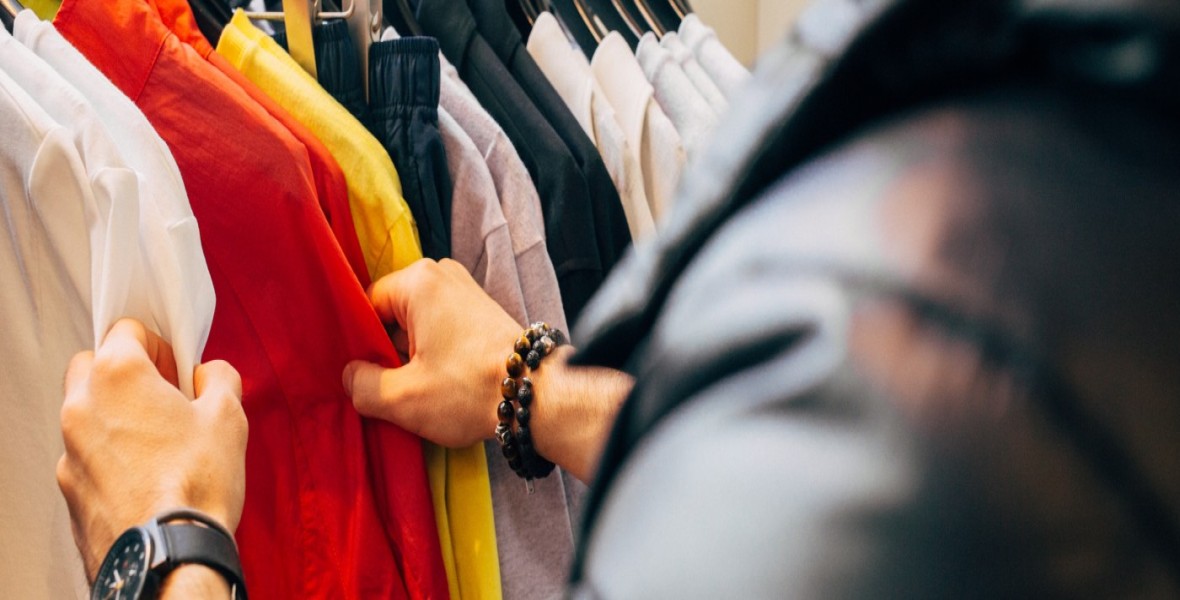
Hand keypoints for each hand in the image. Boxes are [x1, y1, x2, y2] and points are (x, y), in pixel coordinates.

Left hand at [57, 319, 247, 578]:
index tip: (178, 368)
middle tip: (164, 396)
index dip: (160, 344)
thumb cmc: (196, 480)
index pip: (127, 328)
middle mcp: (82, 406)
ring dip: (116, 413)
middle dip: (125, 372)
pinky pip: (85, 452)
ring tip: (159, 440)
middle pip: (92, 364)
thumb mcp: (228, 416)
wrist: (169, 550)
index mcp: (118, 375)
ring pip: (86, 410)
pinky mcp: (68, 486)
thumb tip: (209, 374)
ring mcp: (69, 448)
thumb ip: (219, 378)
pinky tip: (145, 473)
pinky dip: (109, 453)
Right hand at [343, 258, 520, 447]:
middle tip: (390, 387)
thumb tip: (350, 376)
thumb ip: (361, 385)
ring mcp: (465, 291)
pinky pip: (442, 329)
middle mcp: (442, 274)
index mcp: (417, 280)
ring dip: (412, 357)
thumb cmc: (469, 388)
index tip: (362, 374)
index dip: (359, 343)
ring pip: (417, 326)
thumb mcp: (402, 398)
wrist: (538, 394)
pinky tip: (440, 383)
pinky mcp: (482, 312)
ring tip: (418, 389)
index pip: (366, 306)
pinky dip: (436, 354)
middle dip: (388, 352)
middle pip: (392, 315)